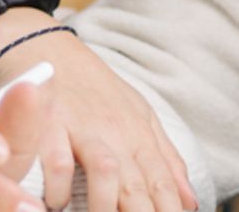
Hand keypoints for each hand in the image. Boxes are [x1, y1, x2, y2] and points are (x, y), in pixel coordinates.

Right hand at [0, 29, 195, 211]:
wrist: (47, 44)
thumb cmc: (94, 88)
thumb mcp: (138, 116)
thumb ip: (165, 159)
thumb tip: (191, 201)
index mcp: (139, 133)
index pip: (163, 182)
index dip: (170, 211)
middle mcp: (115, 131)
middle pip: (138, 182)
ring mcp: (82, 126)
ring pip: (105, 170)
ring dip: (106, 205)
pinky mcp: (48, 122)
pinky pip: (57, 159)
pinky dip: (57, 186)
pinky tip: (55, 205)